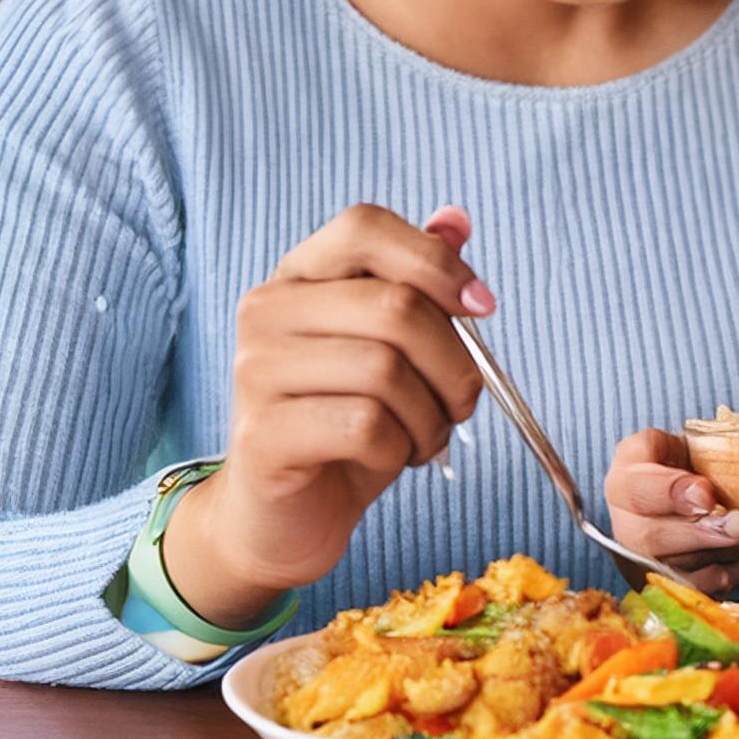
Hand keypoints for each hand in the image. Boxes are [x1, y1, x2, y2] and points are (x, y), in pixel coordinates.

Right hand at [162, 204, 489, 626]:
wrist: (283, 518)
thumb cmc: (345, 424)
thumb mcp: (392, 349)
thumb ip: (417, 283)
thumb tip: (456, 220)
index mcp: (299, 275)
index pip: (365, 226)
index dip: (435, 260)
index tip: (482, 306)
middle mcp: (266, 310)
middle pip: (395, 306)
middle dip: (455, 363)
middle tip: (460, 403)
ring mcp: (256, 371)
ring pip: (386, 371)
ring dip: (430, 416)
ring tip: (423, 438)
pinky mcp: (261, 435)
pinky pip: (365, 427)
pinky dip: (399, 450)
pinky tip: (387, 460)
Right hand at [604, 429, 738, 593]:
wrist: (675, 493)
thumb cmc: (674, 464)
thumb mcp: (669, 443)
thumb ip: (676, 451)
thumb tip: (706, 492)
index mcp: (624, 485)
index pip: (638, 491)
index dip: (673, 494)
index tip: (707, 494)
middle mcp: (628, 531)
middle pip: (656, 540)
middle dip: (703, 534)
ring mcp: (651, 565)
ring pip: (685, 570)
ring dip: (728, 557)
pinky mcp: (680, 587)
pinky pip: (711, 589)